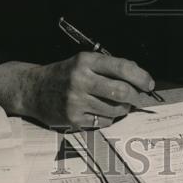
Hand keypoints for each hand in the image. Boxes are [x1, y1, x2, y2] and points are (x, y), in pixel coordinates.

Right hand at [0, 55, 155, 128]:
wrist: (33, 89)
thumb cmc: (64, 74)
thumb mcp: (83, 61)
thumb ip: (109, 67)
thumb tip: (139, 76)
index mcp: (86, 61)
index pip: (121, 67)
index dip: (140, 76)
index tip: (149, 84)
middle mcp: (80, 80)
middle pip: (121, 91)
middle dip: (136, 96)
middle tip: (139, 98)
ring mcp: (76, 101)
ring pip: (115, 109)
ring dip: (124, 109)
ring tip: (120, 105)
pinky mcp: (73, 119)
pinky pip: (103, 121)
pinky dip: (109, 118)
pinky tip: (103, 111)